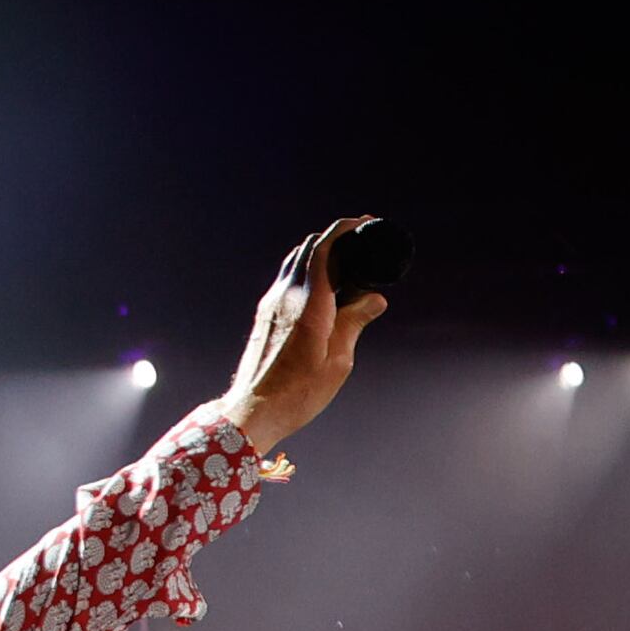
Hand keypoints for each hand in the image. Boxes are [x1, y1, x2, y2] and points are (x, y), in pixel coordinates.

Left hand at [214, 216, 389, 450]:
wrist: (255, 409)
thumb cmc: (298, 392)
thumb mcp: (339, 360)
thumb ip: (355, 322)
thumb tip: (375, 300)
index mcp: (309, 304)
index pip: (324, 249)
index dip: (344, 230)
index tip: (362, 222)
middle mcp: (286, 297)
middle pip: (308, 249)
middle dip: (334, 239)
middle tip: (358, 242)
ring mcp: (271, 303)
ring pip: (295, 263)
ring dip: (319, 254)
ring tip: (343, 264)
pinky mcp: (265, 314)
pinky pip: (288, 280)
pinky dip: (307, 272)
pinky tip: (322, 288)